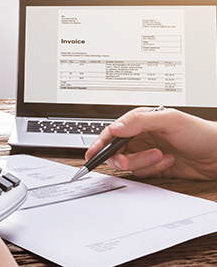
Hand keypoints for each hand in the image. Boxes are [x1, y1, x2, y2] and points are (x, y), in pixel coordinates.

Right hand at [85, 107, 216, 179]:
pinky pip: (141, 173)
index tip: (92, 154)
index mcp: (140, 121)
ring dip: (144, 163)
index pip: (112, 132)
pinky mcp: (153, 167)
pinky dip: (153, 169)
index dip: (100, 143)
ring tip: (161, 155)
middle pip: (116, 151)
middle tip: (129, 161)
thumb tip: (116, 127)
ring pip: (128, 164)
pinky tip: (168, 161)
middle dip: (123, 158)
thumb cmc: (200, 132)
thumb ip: (140, 121)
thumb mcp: (170, 120)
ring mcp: (145, 152)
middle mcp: (140, 136)